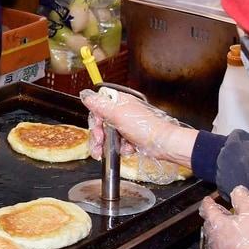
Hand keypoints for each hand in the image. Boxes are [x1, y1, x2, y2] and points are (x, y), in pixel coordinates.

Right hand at [79, 88, 196, 166]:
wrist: (163, 144)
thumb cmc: (145, 127)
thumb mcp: (118, 115)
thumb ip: (100, 105)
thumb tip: (86, 95)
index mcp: (119, 102)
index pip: (98, 106)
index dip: (95, 119)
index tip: (97, 129)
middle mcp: (121, 111)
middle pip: (101, 122)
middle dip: (98, 135)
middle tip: (99, 143)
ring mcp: (126, 125)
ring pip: (107, 135)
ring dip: (106, 144)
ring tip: (105, 152)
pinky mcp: (130, 137)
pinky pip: (117, 142)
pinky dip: (120, 148)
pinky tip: (126, 149)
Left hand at [200, 186, 248, 248]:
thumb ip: (243, 200)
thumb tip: (237, 190)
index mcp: (216, 223)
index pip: (207, 208)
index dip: (208, 202)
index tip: (209, 199)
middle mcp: (211, 237)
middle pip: (209, 223)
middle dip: (215, 217)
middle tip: (224, 214)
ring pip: (213, 237)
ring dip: (220, 232)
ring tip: (230, 230)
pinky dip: (224, 246)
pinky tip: (233, 247)